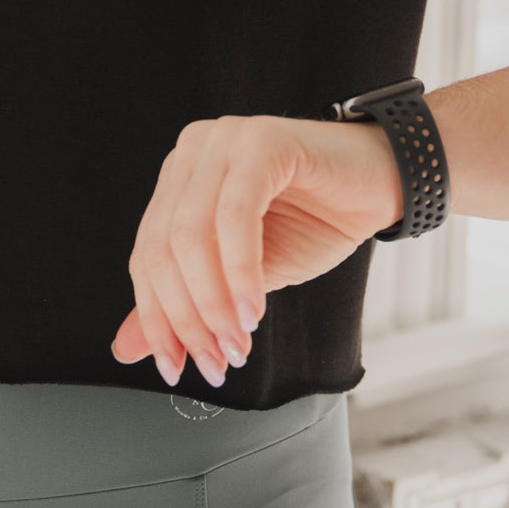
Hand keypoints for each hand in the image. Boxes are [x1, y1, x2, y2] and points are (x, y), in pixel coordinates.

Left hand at [109, 114, 403, 388]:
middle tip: (215, 362)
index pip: (147, 255)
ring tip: (238, 344)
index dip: (156, 318)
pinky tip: (255, 310)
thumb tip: (125, 350)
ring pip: (192, 236)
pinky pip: (235, 215)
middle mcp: (194, 152)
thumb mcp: (241, 277)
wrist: (383, 186)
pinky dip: (240, 272)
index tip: (177, 368)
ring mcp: (225, 140)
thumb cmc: (317, 222)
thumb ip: (186, 303)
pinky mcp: (262, 141)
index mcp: (180, 179)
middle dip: (186, 318)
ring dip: (212, 303)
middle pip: (162, 249)